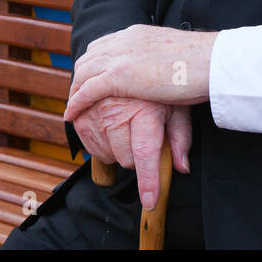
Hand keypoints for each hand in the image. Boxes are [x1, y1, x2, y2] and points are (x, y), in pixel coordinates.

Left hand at [64, 25, 217, 121]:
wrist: (210, 61)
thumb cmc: (203, 61)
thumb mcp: (177, 57)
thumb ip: (165, 64)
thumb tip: (168, 77)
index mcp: (137, 34)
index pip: (105, 44)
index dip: (95, 62)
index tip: (92, 77)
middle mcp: (124, 41)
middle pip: (89, 57)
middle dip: (80, 76)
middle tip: (77, 94)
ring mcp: (119, 57)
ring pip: (84, 73)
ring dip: (75, 90)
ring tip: (73, 107)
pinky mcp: (118, 76)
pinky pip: (87, 90)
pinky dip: (76, 102)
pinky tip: (72, 114)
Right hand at [70, 97, 191, 208]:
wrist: (127, 60)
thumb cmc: (156, 86)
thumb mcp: (176, 105)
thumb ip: (180, 137)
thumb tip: (182, 168)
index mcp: (144, 109)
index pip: (145, 153)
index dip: (148, 180)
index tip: (149, 201)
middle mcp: (117, 111)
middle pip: (126, 159)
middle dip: (138, 155)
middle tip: (144, 135)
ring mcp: (95, 113)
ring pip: (108, 156)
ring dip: (119, 150)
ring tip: (128, 127)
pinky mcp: (80, 114)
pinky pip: (91, 148)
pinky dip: (103, 144)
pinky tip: (112, 128)